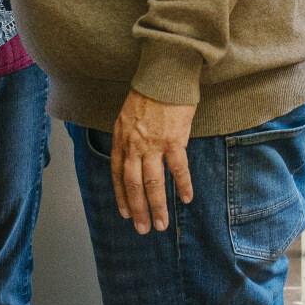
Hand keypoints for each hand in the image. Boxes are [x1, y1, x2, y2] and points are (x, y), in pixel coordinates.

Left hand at [110, 90, 195, 234]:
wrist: (164, 75)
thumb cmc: (148, 92)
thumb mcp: (127, 115)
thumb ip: (128, 138)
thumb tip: (133, 157)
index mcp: (121, 139)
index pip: (118, 175)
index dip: (122, 197)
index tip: (126, 214)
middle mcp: (134, 145)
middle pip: (133, 185)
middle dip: (138, 210)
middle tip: (143, 229)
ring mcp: (154, 144)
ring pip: (153, 183)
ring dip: (157, 206)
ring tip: (161, 224)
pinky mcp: (174, 140)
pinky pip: (178, 169)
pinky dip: (183, 185)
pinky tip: (186, 197)